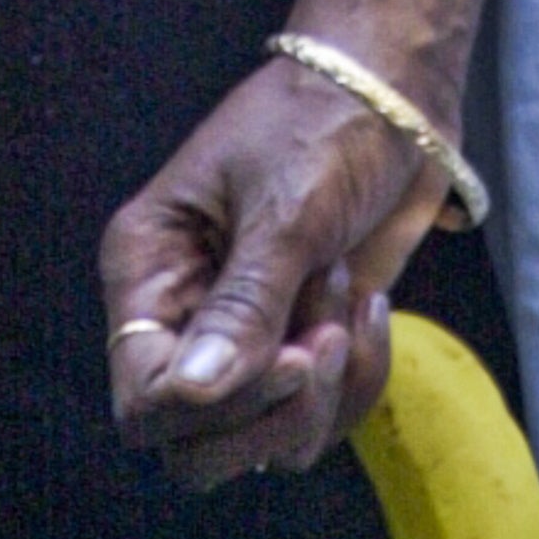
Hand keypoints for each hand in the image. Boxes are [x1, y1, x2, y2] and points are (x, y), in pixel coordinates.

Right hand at [102, 57, 445, 487]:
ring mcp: (244, 341)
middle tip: (325, 341)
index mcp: (148, 269)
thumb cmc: (323, 120)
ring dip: (324, 388)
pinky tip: (370, 304)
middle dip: (270, 413)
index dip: (213, 407)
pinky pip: (318, 421)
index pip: (143, 399)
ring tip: (342, 288)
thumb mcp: (285, 206)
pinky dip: (359, 379)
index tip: (297, 359)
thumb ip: (243, 307)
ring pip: (264, 444)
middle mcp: (183, 317)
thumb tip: (192, 395)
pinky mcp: (302, 349)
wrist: (394, 92)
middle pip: (193, 446)